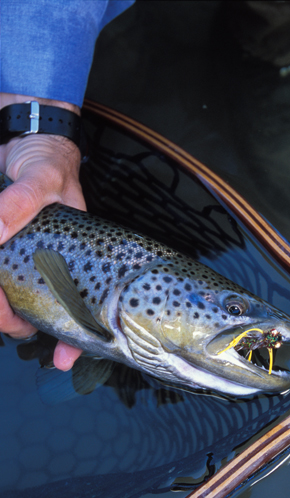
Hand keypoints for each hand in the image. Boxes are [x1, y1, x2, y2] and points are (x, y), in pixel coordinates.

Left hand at [0, 94, 83, 369]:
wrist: (23, 139)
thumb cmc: (48, 161)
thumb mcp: (44, 180)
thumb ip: (21, 203)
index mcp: (65, 257)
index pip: (74, 305)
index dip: (71, 337)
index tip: (65, 359)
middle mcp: (44, 265)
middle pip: (33, 310)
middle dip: (14, 320)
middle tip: (7, 314)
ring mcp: (18, 259)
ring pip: (11, 300)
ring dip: (3, 308)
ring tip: (3, 307)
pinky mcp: (3, 250)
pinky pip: (3, 279)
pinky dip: (0, 293)